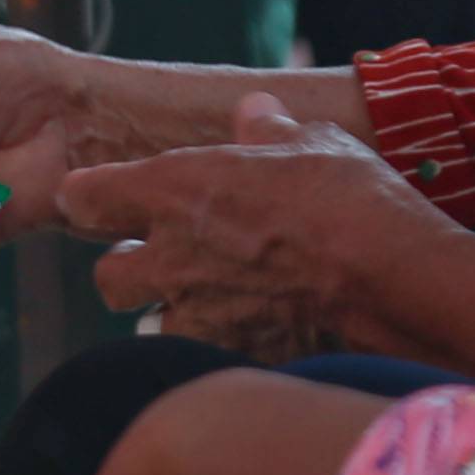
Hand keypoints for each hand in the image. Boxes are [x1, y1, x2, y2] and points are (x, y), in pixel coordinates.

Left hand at [62, 93, 474, 366]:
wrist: (392, 277)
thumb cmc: (349, 195)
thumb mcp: (311, 141)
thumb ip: (268, 130)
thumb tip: (253, 113)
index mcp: (173, 188)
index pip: (83, 196)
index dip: (91, 196)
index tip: (106, 197)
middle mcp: (172, 255)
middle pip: (107, 276)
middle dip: (128, 270)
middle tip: (164, 260)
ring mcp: (200, 313)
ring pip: (148, 327)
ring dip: (171, 316)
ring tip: (210, 305)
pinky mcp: (233, 357)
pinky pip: (204, 361)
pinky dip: (218, 353)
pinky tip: (251, 338)